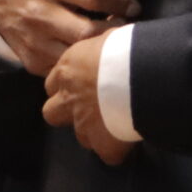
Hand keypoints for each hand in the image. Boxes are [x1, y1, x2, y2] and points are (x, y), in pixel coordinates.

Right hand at [0, 0, 138, 75]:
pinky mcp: (31, 60)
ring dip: (98, 51)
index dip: (121, 2)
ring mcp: (33, 39)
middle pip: (88, 32)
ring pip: (76, 56)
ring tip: (111, 43)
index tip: (134, 7)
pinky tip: (89, 53)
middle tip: (127, 28)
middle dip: (114, 32)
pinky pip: (64, 69)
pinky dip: (80, 63)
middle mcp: (39, 11)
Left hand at [41, 33, 132, 164]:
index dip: (66, 86)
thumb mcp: (109, 36)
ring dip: (94, 133)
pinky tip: (130, 140)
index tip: (82, 85)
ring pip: (80, 136)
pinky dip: (117, 150)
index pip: (53, 83)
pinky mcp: (103, 143)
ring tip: (115, 124)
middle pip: (52, 113)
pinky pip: (108, 155)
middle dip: (67, 114)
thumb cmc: (125, 48)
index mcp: (68, 69)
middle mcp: (69, 98)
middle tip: (90, 108)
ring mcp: (84, 123)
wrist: (140, 74)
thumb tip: (108, 38)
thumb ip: (100, 44)